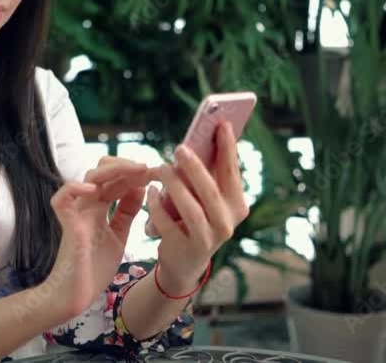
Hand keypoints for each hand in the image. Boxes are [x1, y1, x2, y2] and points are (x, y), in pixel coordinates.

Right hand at [44, 157, 154, 319]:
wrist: (77, 296)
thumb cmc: (94, 269)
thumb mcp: (119, 236)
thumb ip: (126, 213)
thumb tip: (141, 187)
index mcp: (99, 208)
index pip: (117, 180)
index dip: (136, 173)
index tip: (159, 172)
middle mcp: (87, 205)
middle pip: (103, 171)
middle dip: (128, 166)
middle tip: (151, 168)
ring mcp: (76, 213)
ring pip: (89, 177)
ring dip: (115, 169)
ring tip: (138, 170)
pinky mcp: (67, 225)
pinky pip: (61, 199)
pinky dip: (74, 188)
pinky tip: (96, 189)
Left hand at [144, 122, 249, 293]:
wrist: (184, 262)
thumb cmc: (194, 218)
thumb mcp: (205, 199)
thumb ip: (208, 173)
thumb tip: (204, 134)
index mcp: (236, 206)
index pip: (232, 173)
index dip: (228, 148)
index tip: (221, 123)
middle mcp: (227, 223)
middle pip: (211, 191)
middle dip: (196, 167)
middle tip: (180, 147)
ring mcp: (208, 239)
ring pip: (191, 208)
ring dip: (174, 185)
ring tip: (161, 167)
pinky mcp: (186, 249)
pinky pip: (168, 223)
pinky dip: (157, 206)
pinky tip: (148, 191)